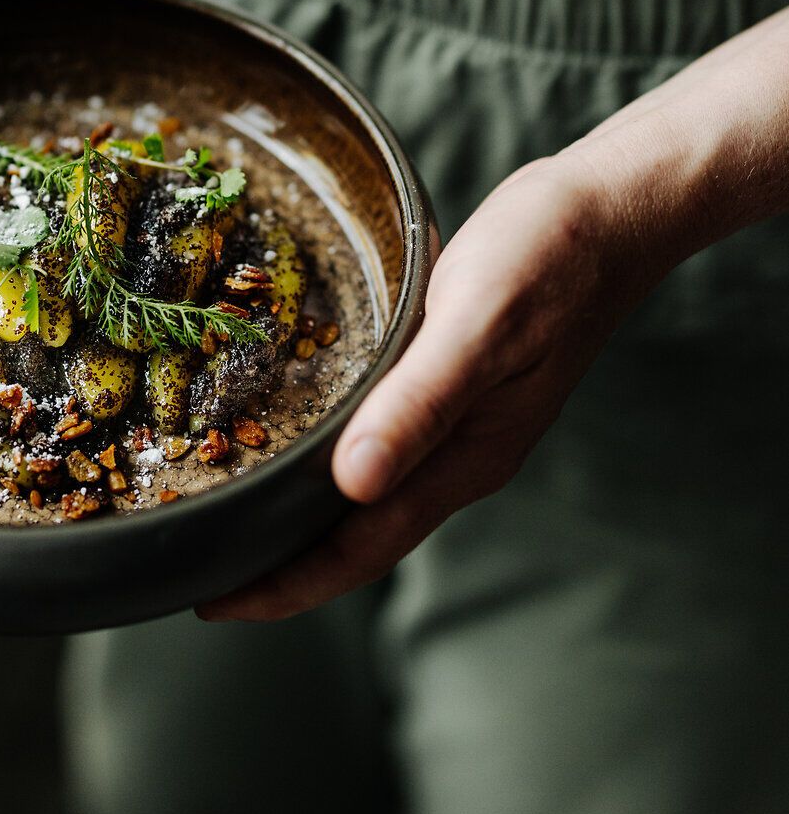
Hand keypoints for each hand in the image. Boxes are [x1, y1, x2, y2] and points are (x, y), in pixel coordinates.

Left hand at [200, 152, 655, 621]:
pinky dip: (328, 459)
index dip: (287, 584)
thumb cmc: (549, 256)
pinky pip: (381, 442)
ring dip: (301, 517)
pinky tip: (296, 439)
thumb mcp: (478, 322)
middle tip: (199, 570)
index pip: (362, 549)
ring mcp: (461, 424)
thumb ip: (418, 404)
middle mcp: (461, 455)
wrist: (613, 209)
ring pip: (368, 494)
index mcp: (465, 457)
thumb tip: (352, 485)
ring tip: (233, 517)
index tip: (214, 603)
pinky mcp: (454, 385)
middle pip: (359, 536)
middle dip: (281, 564)